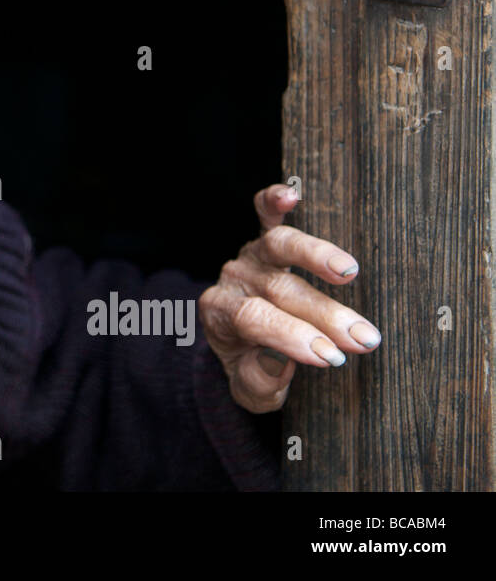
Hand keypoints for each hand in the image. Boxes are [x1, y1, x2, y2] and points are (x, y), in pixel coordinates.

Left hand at [198, 184, 381, 412]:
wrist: (239, 345)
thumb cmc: (253, 368)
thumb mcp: (252, 390)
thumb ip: (259, 381)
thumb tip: (278, 361)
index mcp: (222, 316)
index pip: (255, 320)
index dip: (293, 337)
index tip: (333, 358)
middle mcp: (233, 280)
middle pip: (279, 290)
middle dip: (324, 315)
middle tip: (364, 338)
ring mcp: (249, 256)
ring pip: (277, 246)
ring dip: (315, 256)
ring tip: (348, 271)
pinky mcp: (264, 239)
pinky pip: (263, 213)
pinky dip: (273, 201)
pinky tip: (291, 195)